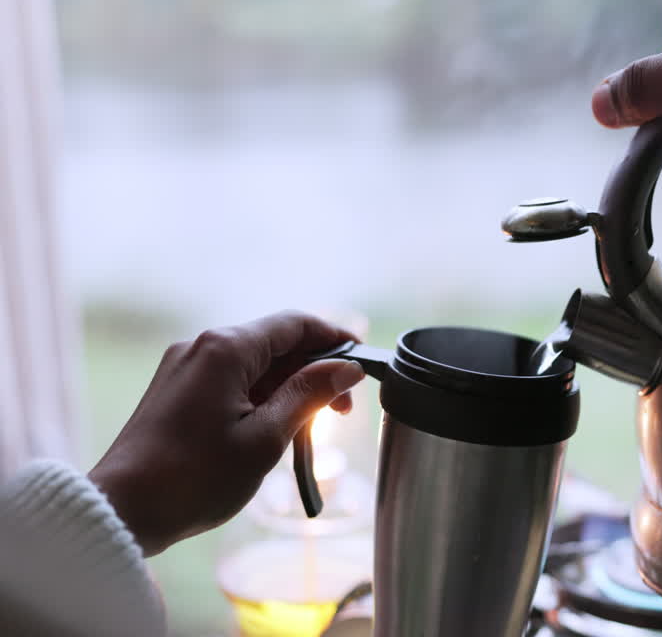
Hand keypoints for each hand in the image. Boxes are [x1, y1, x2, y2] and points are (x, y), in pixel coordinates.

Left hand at [88, 311, 365, 555]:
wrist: (123, 511)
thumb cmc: (195, 477)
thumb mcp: (266, 437)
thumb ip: (310, 394)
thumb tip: (348, 367)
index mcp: (226, 349)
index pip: (295, 324)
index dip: (335, 339)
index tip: (363, 362)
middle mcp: (202, 347)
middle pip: (274, 343)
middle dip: (314, 370)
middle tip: (342, 410)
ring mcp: (183, 368)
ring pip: (253, 364)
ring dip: (288, 387)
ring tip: (310, 426)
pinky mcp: (173, 391)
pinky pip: (229, 380)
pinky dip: (260, 396)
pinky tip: (274, 426)